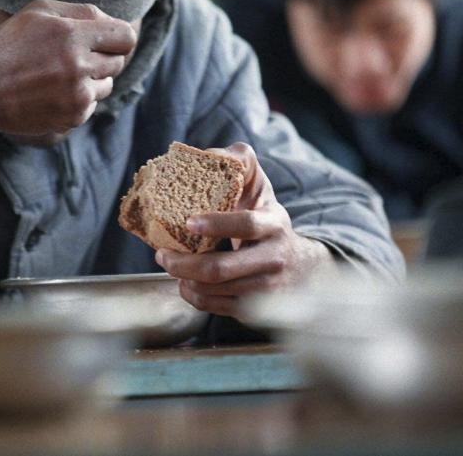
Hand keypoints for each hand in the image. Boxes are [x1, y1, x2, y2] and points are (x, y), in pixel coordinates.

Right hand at [0, 0, 137, 136]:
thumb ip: (81, 11)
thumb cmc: (8, 46)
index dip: (119, 38)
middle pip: (119, 61)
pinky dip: (79, 100)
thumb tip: (113, 21)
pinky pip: (92, 105)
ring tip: (60, 76)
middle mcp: (79, 65)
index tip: (108, 41)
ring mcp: (78, 94)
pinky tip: (52, 94)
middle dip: (103, 57)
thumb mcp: (38, 12)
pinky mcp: (74, 117)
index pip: (126, 36)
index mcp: (72, 34)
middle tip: (75, 57)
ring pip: (107, 85)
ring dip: (92, 80)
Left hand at [155, 142, 336, 317]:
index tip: (188, 221)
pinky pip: (217, 307)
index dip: (216, 224)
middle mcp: (273, 258)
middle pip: (222, 269)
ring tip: (169, 265)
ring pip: (216, 291)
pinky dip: (194, 297)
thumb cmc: (266, 216)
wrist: (301, 265)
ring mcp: (266, 287)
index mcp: (274, 224)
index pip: (246, 225)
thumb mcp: (260, 186)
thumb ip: (240, 161)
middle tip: (161, 254)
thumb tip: (209, 153)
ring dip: (184, 280)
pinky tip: (185, 283)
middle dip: (184, 264)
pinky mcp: (256, 308)